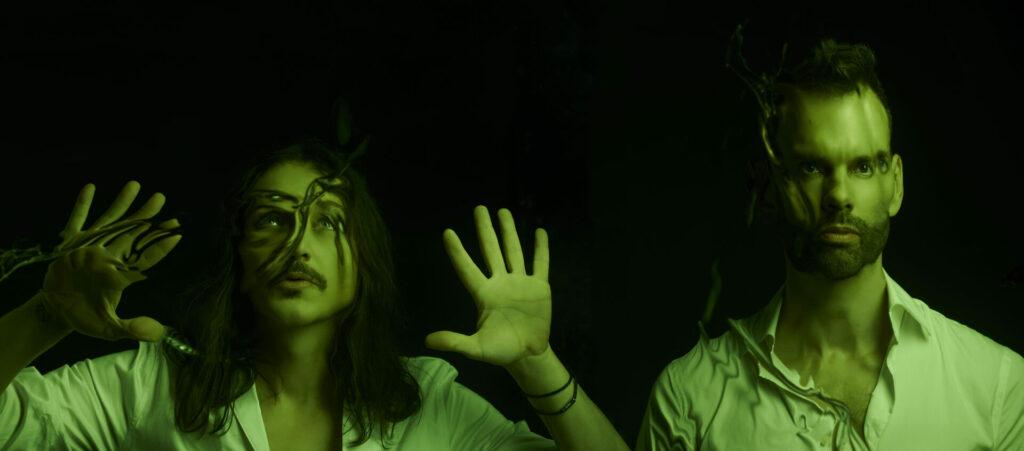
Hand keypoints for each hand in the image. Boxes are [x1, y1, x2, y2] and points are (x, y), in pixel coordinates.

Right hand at [41, 181, 181, 341]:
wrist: (58, 312)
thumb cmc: (87, 318)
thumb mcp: (110, 328)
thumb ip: (133, 329)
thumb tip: (159, 334)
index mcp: (121, 274)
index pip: (145, 257)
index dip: (160, 246)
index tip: (177, 233)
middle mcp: (109, 256)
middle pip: (132, 233)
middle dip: (146, 216)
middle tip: (161, 198)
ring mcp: (90, 248)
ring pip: (109, 221)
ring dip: (122, 204)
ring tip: (135, 185)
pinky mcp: (69, 246)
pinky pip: (76, 221)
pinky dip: (82, 206)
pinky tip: (90, 188)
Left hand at [426, 206, 550, 367]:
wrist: (528, 356)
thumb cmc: (500, 351)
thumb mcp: (476, 348)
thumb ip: (454, 341)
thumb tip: (427, 340)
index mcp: (484, 294)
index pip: (467, 268)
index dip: (457, 251)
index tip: (447, 232)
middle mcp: (500, 283)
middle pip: (490, 251)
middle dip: (485, 230)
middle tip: (479, 208)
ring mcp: (520, 283)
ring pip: (513, 251)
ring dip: (509, 232)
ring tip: (503, 211)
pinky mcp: (539, 288)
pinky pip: (540, 264)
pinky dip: (541, 249)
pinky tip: (539, 231)